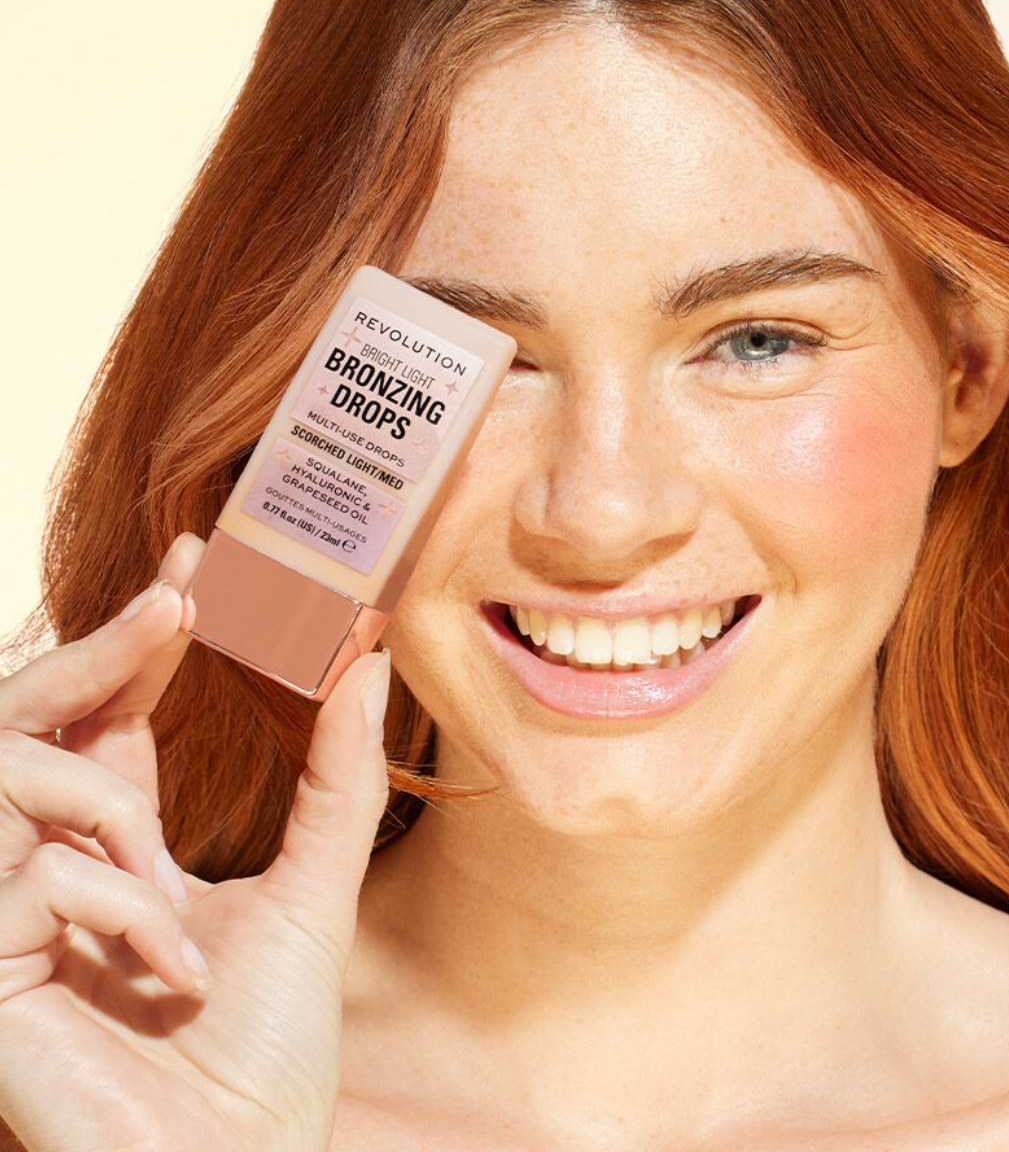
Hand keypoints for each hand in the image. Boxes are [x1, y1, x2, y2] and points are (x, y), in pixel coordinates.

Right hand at [0, 535, 390, 1151]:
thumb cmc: (268, 1055)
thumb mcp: (314, 891)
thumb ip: (335, 777)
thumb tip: (365, 657)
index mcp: (116, 856)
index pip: (111, 722)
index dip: (143, 641)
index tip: (197, 562)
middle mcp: (49, 877)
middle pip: (36, 723)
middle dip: (103, 647)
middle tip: (180, 589)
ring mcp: (4, 926)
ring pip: (18, 783)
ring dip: (114, 815)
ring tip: (168, 889)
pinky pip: (32, 883)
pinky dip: (119, 913)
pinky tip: (168, 974)